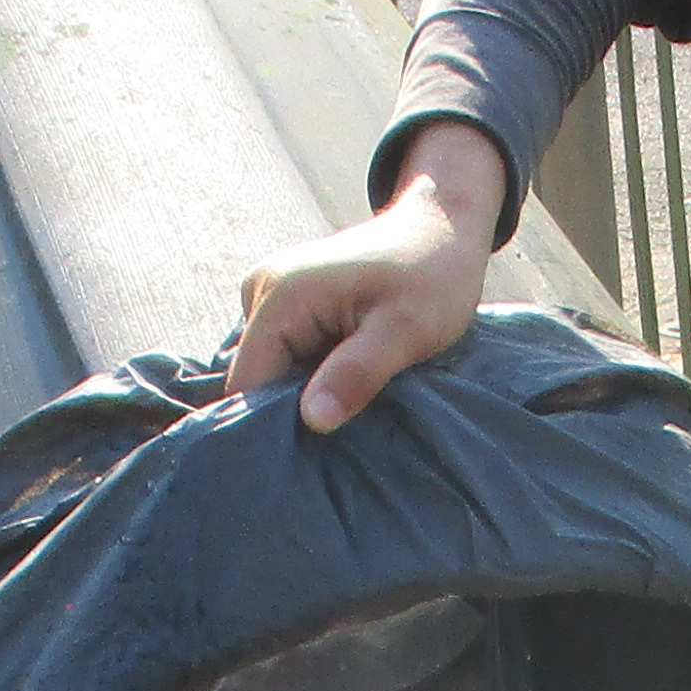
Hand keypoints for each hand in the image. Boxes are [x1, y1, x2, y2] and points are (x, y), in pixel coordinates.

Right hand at [232, 120, 506, 430]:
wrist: (442, 228)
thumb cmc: (432, 275)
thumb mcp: (406, 330)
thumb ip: (357, 372)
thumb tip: (313, 420)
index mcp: (280, 296)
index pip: (247, 385)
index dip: (273, 428)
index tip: (311, 462)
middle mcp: (261, 292)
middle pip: (255, 381)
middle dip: (291, 415)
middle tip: (340, 443)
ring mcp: (271, 297)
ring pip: (271, 374)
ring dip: (303, 399)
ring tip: (348, 413)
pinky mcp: (288, 306)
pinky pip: (286, 358)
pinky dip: (311, 380)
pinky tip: (344, 389)